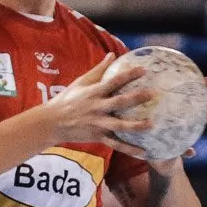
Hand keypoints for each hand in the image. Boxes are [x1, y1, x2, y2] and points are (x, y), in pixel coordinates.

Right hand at [36, 54, 156, 153]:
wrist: (52, 122)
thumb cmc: (67, 99)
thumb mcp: (81, 82)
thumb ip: (98, 70)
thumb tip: (111, 55)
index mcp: (94, 92)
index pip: (114, 81)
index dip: (129, 75)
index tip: (144, 70)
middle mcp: (97, 108)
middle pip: (120, 102)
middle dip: (137, 98)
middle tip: (154, 94)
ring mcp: (98, 124)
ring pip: (120, 125)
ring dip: (136, 125)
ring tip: (152, 124)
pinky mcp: (98, 137)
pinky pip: (115, 144)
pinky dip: (129, 149)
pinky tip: (144, 151)